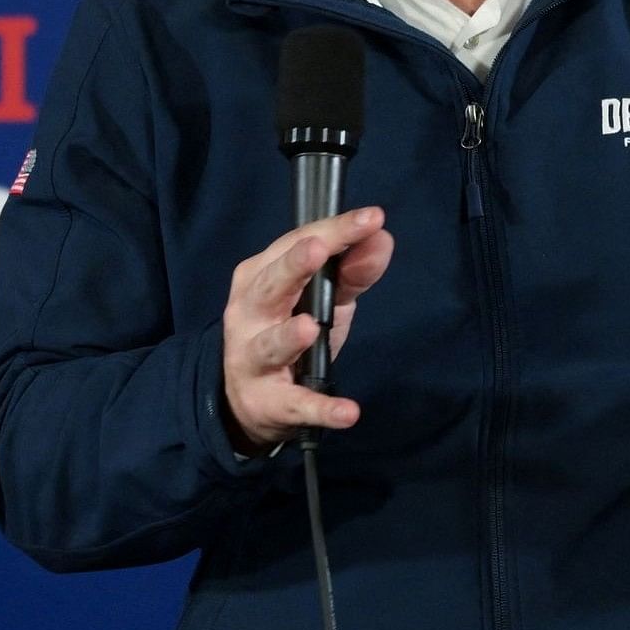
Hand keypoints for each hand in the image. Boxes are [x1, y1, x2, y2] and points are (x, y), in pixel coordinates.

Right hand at [220, 207, 395, 450]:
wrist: (248, 400)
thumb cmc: (286, 331)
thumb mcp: (321, 299)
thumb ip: (351, 271)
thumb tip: (382, 238)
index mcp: (260, 276)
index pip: (295, 245)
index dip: (333, 232)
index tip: (372, 217)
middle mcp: (248, 313)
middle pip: (270, 286)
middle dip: (293, 267)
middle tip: (319, 249)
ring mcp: (252, 358)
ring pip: (270, 345)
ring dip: (288, 337)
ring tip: (311, 328)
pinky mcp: (268, 401)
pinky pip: (296, 403)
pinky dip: (320, 408)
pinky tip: (347, 412)